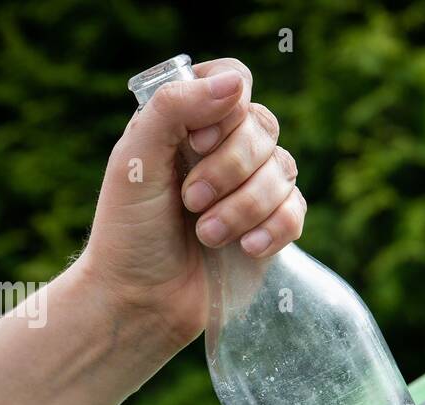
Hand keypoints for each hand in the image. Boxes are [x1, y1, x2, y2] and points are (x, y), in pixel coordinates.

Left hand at [77, 57, 305, 353]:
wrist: (140, 301)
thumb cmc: (128, 231)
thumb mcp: (135, 159)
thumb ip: (174, 108)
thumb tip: (235, 83)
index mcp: (188, 123)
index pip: (234, 81)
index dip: (225, 109)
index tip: (194, 144)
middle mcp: (223, 150)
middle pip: (262, 126)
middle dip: (229, 168)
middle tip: (190, 202)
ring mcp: (250, 189)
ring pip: (283, 170)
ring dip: (244, 206)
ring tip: (206, 235)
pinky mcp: (269, 228)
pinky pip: (296, 211)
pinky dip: (272, 229)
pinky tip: (244, 249)